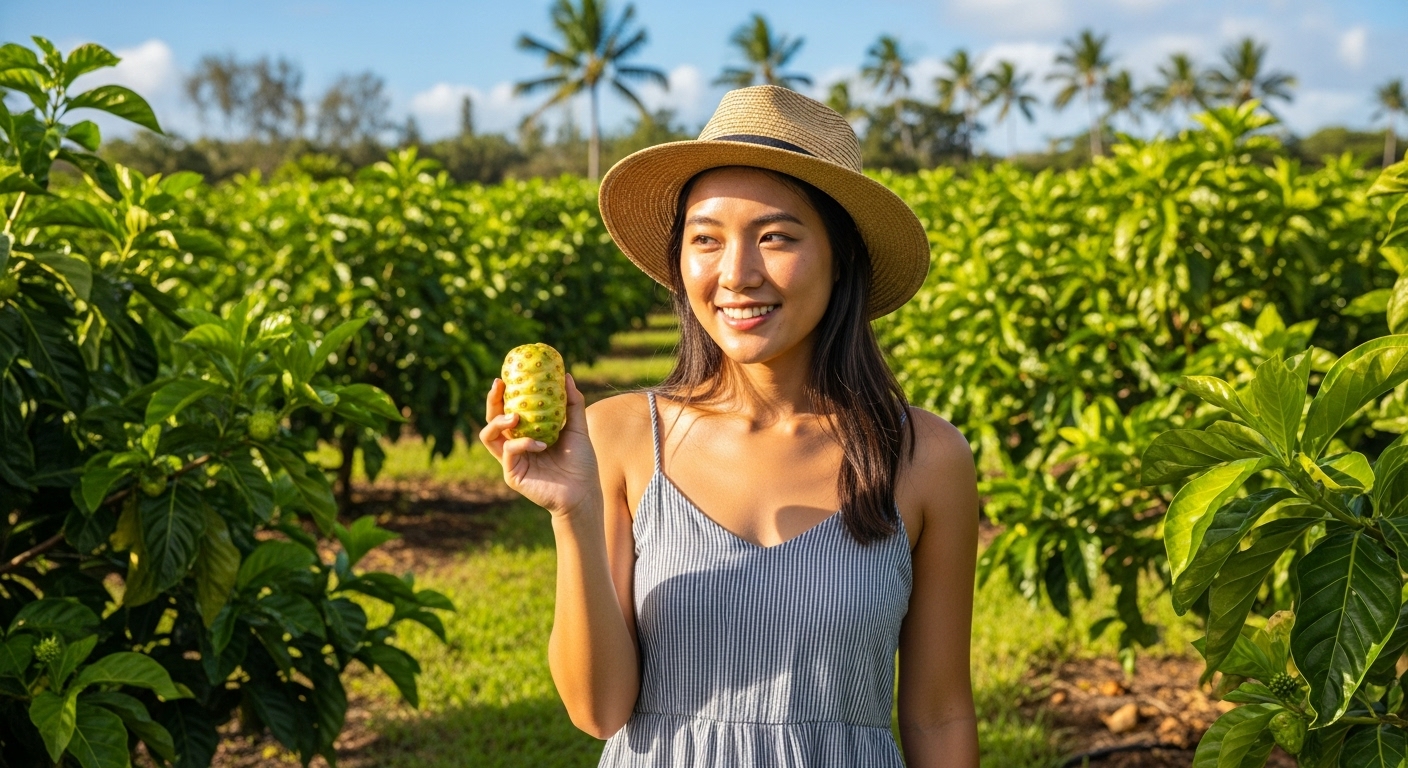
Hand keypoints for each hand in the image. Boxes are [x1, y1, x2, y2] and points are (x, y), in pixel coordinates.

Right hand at [480, 373, 600, 517]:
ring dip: (498, 422)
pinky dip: (523, 444)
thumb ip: (572, 403)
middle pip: (491, 420)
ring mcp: (511, 460)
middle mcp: (515, 445)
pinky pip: (508, 452)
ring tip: (515, 416)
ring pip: (489, 436)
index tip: (504, 377)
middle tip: (499, 386)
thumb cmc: (581, 462)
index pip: (507, 410)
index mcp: (526, 433)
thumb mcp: (578, 428)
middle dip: (492, 402)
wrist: (584, 492)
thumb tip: (566, 376)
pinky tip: (541, 444)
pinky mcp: (513, 474)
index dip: (502, 394)